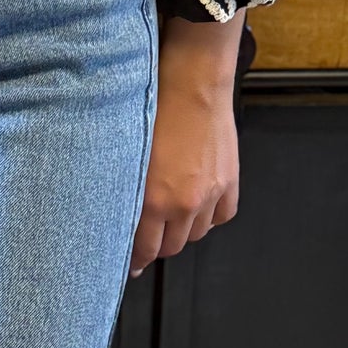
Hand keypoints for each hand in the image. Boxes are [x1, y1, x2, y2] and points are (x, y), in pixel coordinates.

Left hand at [129, 11, 245, 275]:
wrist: (191, 82)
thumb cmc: (152, 110)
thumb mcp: (126, 156)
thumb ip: (122, 192)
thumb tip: (117, 218)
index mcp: (151, 200)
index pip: (142, 250)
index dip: (133, 260)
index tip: (127, 265)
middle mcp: (183, 203)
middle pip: (170, 247)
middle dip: (157, 245)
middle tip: (147, 237)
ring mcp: (210, 195)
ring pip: (195, 235)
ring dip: (182, 231)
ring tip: (171, 216)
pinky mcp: (229, 182)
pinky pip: (221, 217)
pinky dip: (210, 216)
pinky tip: (198, 205)